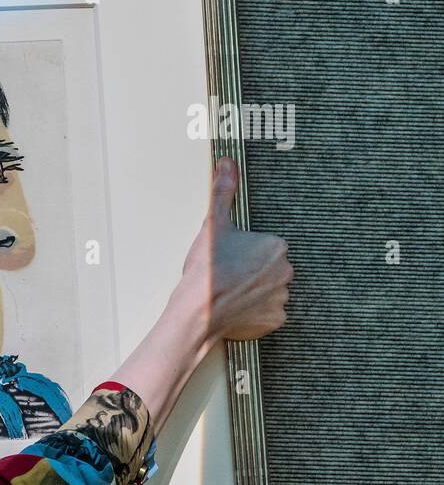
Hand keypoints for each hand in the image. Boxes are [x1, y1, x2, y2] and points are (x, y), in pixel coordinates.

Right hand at [179, 157, 292, 343]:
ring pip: (269, 291)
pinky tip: (235, 309)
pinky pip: (267, 314)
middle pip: (270, 269)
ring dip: (254, 292)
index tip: (228, 258)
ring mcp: (282, 298)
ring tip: (229, 293)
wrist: (198, 310)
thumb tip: (227, 163)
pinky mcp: (274, 320)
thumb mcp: (212, 225)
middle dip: (252, 272)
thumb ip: (223, 192)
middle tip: (227, 275)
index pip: (265, 247)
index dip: (244, 252)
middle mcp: (286, 272)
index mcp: (276, 247)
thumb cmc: (206, 269)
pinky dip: (254, 313)